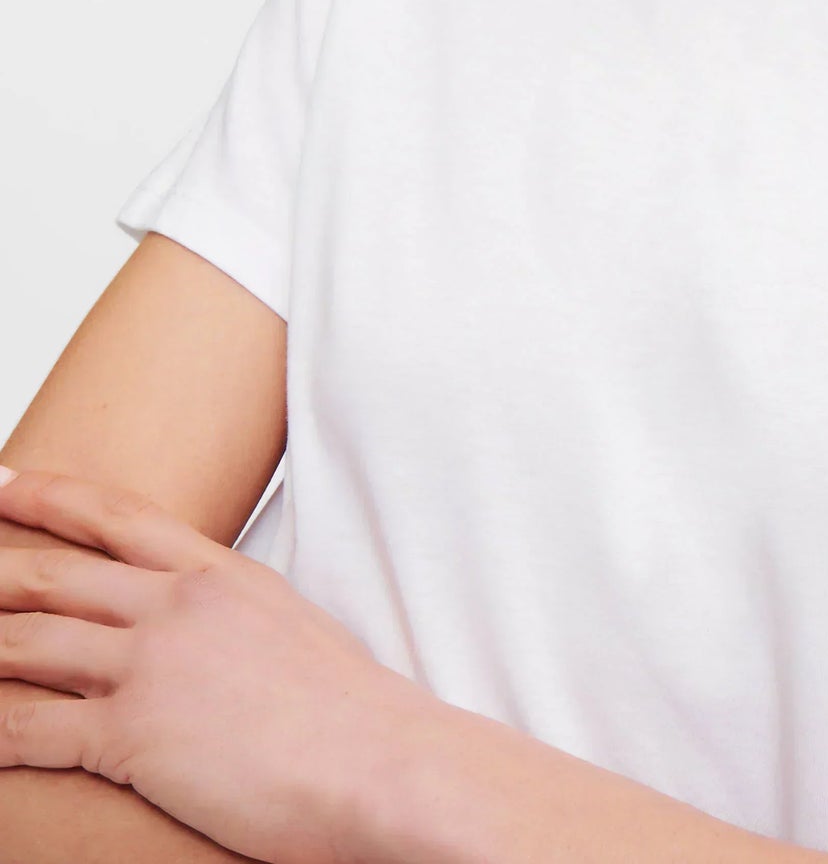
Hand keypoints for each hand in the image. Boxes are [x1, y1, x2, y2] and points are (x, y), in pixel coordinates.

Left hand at [0, 466, 433, 863]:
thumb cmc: (350, 711)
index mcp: (218, 573)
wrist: (377, 760)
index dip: (53, 495)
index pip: (119, 516)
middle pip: (57, 574)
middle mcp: (176, 605)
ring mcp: (150, 666)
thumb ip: (236, 616)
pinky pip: (31, 727)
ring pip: (31, 642)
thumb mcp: (290, 627)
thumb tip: (210, 631)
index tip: (5, 479)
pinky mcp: (131, 735)